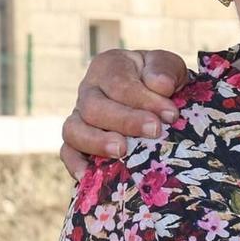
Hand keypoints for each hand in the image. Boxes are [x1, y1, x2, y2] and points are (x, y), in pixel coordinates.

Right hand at [59, 49, 188, 178]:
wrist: (161, 99)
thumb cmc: (162, 81)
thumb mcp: (168, 67)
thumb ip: (165, 69)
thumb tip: (160, 85)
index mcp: (108, 66)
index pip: (119, 82)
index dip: (143, 99)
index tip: (171, 114)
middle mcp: (89, 90)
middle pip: (94, 107)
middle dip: (126, 120)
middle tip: (154, 130)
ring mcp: (80, 117)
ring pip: (74, 129)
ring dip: (97, 142)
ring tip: (122, 151)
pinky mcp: (77, 142)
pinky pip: (68, 152)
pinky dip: (74, 163)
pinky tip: (88, 174)